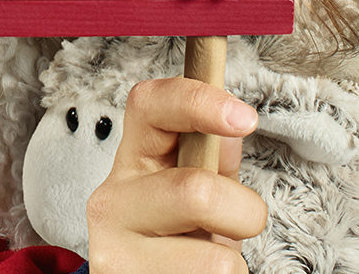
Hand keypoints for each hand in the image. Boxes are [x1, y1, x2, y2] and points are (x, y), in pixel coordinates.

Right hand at [84, 77, 266, 272]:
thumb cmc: (181, 246)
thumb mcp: (199, 198)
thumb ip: (213, 162)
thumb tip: (229, 129)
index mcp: (132, 162)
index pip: (148, 106)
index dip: (198, 101)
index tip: (245, 118)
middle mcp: (113, 201)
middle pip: (196, 192)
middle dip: (243, 214)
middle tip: (239, 228)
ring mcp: (115, 252)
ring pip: (215, 260)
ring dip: (232, 266)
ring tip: (207, 265)